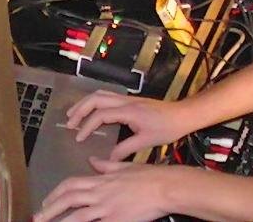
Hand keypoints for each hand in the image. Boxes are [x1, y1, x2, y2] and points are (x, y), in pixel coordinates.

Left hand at [34, 158, 175, 221]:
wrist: (166, 187)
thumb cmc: (149, 176)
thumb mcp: (124, 167)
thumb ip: (106, 165)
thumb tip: (92, 161)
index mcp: (101, 180)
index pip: (71, 185)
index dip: (56, 193)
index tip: (47, 201)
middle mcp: (100, 193)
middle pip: (68, 200)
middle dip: (50, 209)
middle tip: (37, 218)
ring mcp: (107, 208)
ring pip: (77, 216)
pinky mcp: (116, 220)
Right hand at [66, 90, 192, 160]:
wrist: (183, 114)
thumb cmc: (168, 128)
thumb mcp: (147, 141)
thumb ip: (126, 149)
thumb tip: (109, 158)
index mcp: (128, 111)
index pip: (100, 115)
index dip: (87, 126)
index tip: (78, 139)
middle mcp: (125, 101)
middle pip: (95, 99)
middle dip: (79, 110)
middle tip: (69, 124)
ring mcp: (128, 99)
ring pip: (100, 95)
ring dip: (85, 104)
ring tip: (74, 116)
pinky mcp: (131, 100)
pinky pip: (107, 97)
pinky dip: (94, 103)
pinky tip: (91, 113)